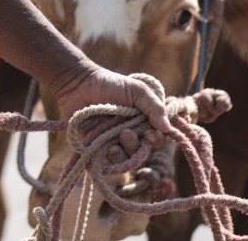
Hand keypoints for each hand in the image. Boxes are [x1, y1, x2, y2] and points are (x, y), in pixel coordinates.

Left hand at [51, 63, 174, 147]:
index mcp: (143, 122)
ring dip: (125, 151)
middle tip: (126, 132)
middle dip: (137, 145)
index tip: (150, 134)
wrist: (80, 85)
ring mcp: (115, 143)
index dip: (157, 140)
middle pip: (143, 152)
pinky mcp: (99, 149)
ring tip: (117, 136)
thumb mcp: (136, 90)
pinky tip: (109, 148)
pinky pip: (110, 163)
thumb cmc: (109, 84)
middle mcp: (132, 134)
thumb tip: (167, 128)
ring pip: (128, 159)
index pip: (158, 139)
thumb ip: (154, 106)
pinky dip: (113, 158)